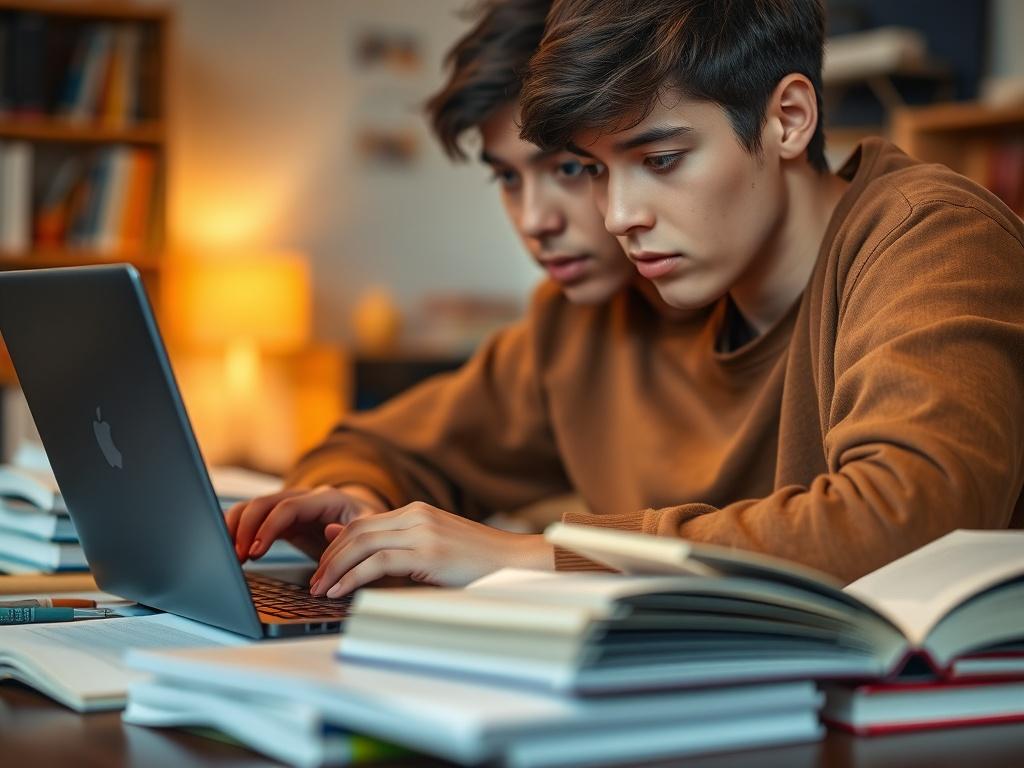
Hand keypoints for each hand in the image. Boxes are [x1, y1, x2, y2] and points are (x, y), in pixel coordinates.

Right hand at [225, 484, 386, 561]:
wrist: (366, 528)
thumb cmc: (367, 532)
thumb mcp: (368, 533)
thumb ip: (352, 533)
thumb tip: (330, 531)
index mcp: (326, 499)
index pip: (289, 507)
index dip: (269, 528)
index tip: (255, 551)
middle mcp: (304, 498)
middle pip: (264, 502)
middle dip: (245, 528)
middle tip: (237, 556)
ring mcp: (290, 506)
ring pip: (254, 507)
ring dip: (236, 527)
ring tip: (229, 554)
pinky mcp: (281, 520)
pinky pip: (253, 518)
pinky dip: (238, 530)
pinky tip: (231, 549)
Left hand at [309, 502, 554, 597]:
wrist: (517, 563)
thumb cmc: (477, 564)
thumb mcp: (431, 551)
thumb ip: (394, 546)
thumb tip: (346, 542)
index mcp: (416, 512)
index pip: (361, 523)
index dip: (335, 547)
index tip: (322, 569)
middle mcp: (416, 515)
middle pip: (355, 531)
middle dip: (328, 559)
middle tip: (313, 583)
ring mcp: (422, 532)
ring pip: (361, 544)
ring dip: (335, 569)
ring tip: (321, 591)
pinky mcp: (428, 553)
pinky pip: (378, 563)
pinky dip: (353, 578)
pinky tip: (342, 593)